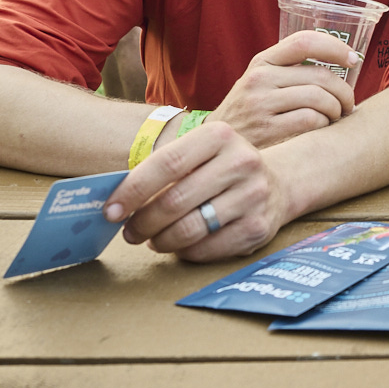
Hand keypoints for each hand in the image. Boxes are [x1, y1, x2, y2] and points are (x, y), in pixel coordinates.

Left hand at [104, 122, 288, 260]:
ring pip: (189, 229)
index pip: (167, 162)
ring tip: (151, 240)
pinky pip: (207, 248)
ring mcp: (253, 195)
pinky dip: (185, 252)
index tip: (111, 210)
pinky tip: (179, 247)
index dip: (133, 190)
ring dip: (160, 240)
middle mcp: (241, 161)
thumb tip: (116, 201)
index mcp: (220, 135)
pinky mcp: (259, 226)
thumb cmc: (221, 168)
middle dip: (142, 222)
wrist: (278, 183)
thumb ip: (164, 168)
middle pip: (174, 200)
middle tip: (129, 232)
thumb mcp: (200, 153)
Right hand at [207, 30, 360, 147]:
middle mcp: (260, 78)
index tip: (353, 60)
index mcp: (262, 62)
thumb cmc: (250, 113)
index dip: (335, 48)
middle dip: (344, 91)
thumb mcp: (260, 83)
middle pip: (320, 76)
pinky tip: (320, 129)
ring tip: (335, 117)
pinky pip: (311, 120)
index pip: (305, 42)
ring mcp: (261, 104)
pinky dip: (323, 125)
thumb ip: (290, 70)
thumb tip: (341, 61)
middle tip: (348, 104)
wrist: (220, 147)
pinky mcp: (266, 130)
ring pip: (319, 98)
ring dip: (336, 110)